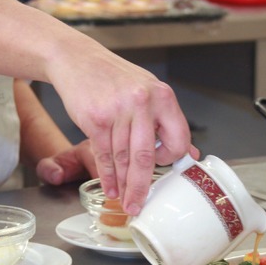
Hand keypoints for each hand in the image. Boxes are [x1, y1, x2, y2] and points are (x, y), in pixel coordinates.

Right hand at [47, 49, 193, 214]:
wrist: (77, 59)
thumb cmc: (114, 77)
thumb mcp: (148, 91)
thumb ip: (166, 121)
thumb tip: (188, 153)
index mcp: (162, 96)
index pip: (178, 139)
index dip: (171, 158)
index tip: (162, 167)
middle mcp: (142, 102)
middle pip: (147, 156)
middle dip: (142, 187)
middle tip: (139, 205)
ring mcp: (117, 111)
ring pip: (124, 158)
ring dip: (123, 185)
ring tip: (124, 200)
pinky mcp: (95, 119)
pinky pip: (104, 155)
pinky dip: (107, 175)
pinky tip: (110, 186)